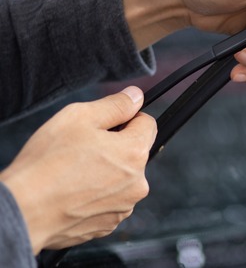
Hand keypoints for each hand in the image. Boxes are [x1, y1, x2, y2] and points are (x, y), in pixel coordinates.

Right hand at [0, 87, 155, 253]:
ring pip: (122, 179)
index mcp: (135, 152)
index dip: (126, 118)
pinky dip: (96, 195)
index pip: (147, 124)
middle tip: (82, 149)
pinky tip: (73, 192)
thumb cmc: (47, 163)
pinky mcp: (109, 224)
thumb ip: (115, 105)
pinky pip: (109, 201)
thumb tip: (136, 97)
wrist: (23, 210)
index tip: (105, 124)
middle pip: (135, 152)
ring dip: (107, 172)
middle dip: (116, 146)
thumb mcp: (79, 117)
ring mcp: (124, 207)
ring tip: (73, 173)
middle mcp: (138, 183)